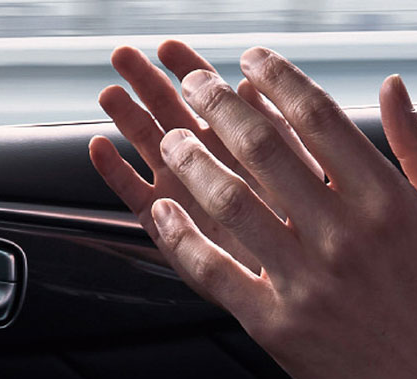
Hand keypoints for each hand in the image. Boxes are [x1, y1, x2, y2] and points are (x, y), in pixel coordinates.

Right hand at [89, 41, 323, 276]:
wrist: (309, 295)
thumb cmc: (317, 240)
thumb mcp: (309, 178)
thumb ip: (283, 134)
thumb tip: (255, 87)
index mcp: (244, 149)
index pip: (214, 101)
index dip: (190, 72)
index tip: (169, 46)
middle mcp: (212, 169)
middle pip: (173, 116)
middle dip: (149, 84)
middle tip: (124, 56)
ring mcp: (188, 199)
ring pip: (151, 150)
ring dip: (129, 121)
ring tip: (110, 94)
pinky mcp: (171, 232)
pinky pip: (138, 198)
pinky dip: (117, 175)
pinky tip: (99, 149)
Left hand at [95, 43, 416, 378]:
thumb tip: (391, 85)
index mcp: (388, 200)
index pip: (318, 118)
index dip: (276, 78)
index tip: (250, 58)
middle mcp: (343, 236)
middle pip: (265, 150)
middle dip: (220, 104)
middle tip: (195, 83)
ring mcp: (307, 282)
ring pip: (232, 203)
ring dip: (193, 161)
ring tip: (171, 136)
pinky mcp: (276, 324)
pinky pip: (215, 272)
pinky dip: (182, 238)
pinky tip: (163, 209)